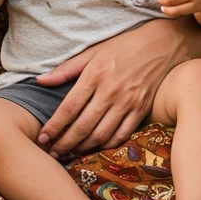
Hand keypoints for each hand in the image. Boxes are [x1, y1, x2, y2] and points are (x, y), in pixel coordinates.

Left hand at [33, 19, 200, 158]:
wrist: (160, 45)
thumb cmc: (122, 47)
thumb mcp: (92, 52)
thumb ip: (66, 69)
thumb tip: (41, 80)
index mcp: (94, 75)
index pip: (69, 107)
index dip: (54, 126)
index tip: (42, 137)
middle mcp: (110, 91)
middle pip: (83, 125)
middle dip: (64, 143)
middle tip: (51, 154)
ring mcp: (128, 103)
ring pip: (101, 135)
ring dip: (83, 148)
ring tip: (69, 154)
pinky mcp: (141, 111)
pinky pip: (122, 135)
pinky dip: (106, 145)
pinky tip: (95, 148)